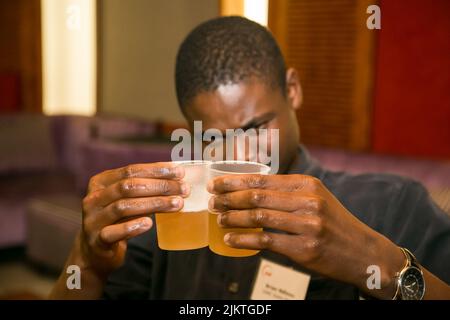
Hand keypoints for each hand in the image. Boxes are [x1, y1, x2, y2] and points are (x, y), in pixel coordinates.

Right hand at [78, 162, 188, 277]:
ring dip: (154, 204)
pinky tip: (149, 224)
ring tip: (177, 204)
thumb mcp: (125, 200)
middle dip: (160, 186)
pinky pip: (113, 232)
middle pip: (128, 186)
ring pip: (124, 207)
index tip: (180, 172)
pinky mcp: (96, 241)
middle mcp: (93, 198)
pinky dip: (132, 227)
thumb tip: (177, 176)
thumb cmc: (117, 220)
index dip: (156, 170)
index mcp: (101, 182)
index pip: (131, 170)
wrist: (95, 252)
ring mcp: (93, 220)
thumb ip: (143, 187)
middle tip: (184, 189)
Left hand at [208, 174, 404, 297]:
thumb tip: (251, 190)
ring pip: (259, 217)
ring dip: (232, 217)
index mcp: (307, 184)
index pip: (263, 178)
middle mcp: (308, 201)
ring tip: (217, 218)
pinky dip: (244, 240)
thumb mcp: (317, 198)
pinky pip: (266, 242)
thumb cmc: (334, 223)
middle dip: (228, 197)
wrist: (363, 252)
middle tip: (211, 200)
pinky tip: (229, 239)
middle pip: (257, 196)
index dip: (235, 181)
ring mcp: (308, 225)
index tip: (216, 183)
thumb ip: (288, 192)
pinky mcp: (305, 249)